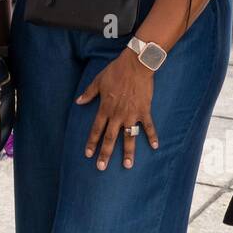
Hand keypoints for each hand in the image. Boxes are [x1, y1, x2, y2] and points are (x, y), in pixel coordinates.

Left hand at [76, 51, 159, 170]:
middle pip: (110, 138)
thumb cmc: (116, 71)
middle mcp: (117, 115)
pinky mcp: (144, 111)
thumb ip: (88, 93)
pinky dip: (152, 136)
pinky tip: (155, 147)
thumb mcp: (98, 81)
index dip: (92, 142)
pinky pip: (148, 127)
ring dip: (128, 152)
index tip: (88, 155)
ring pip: (129, 137)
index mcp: (105, 108)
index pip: (96, 130)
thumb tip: (78, 101)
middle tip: (101, 167)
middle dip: (105, 154)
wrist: (136, 65)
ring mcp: (132, 115)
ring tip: (128, 165)